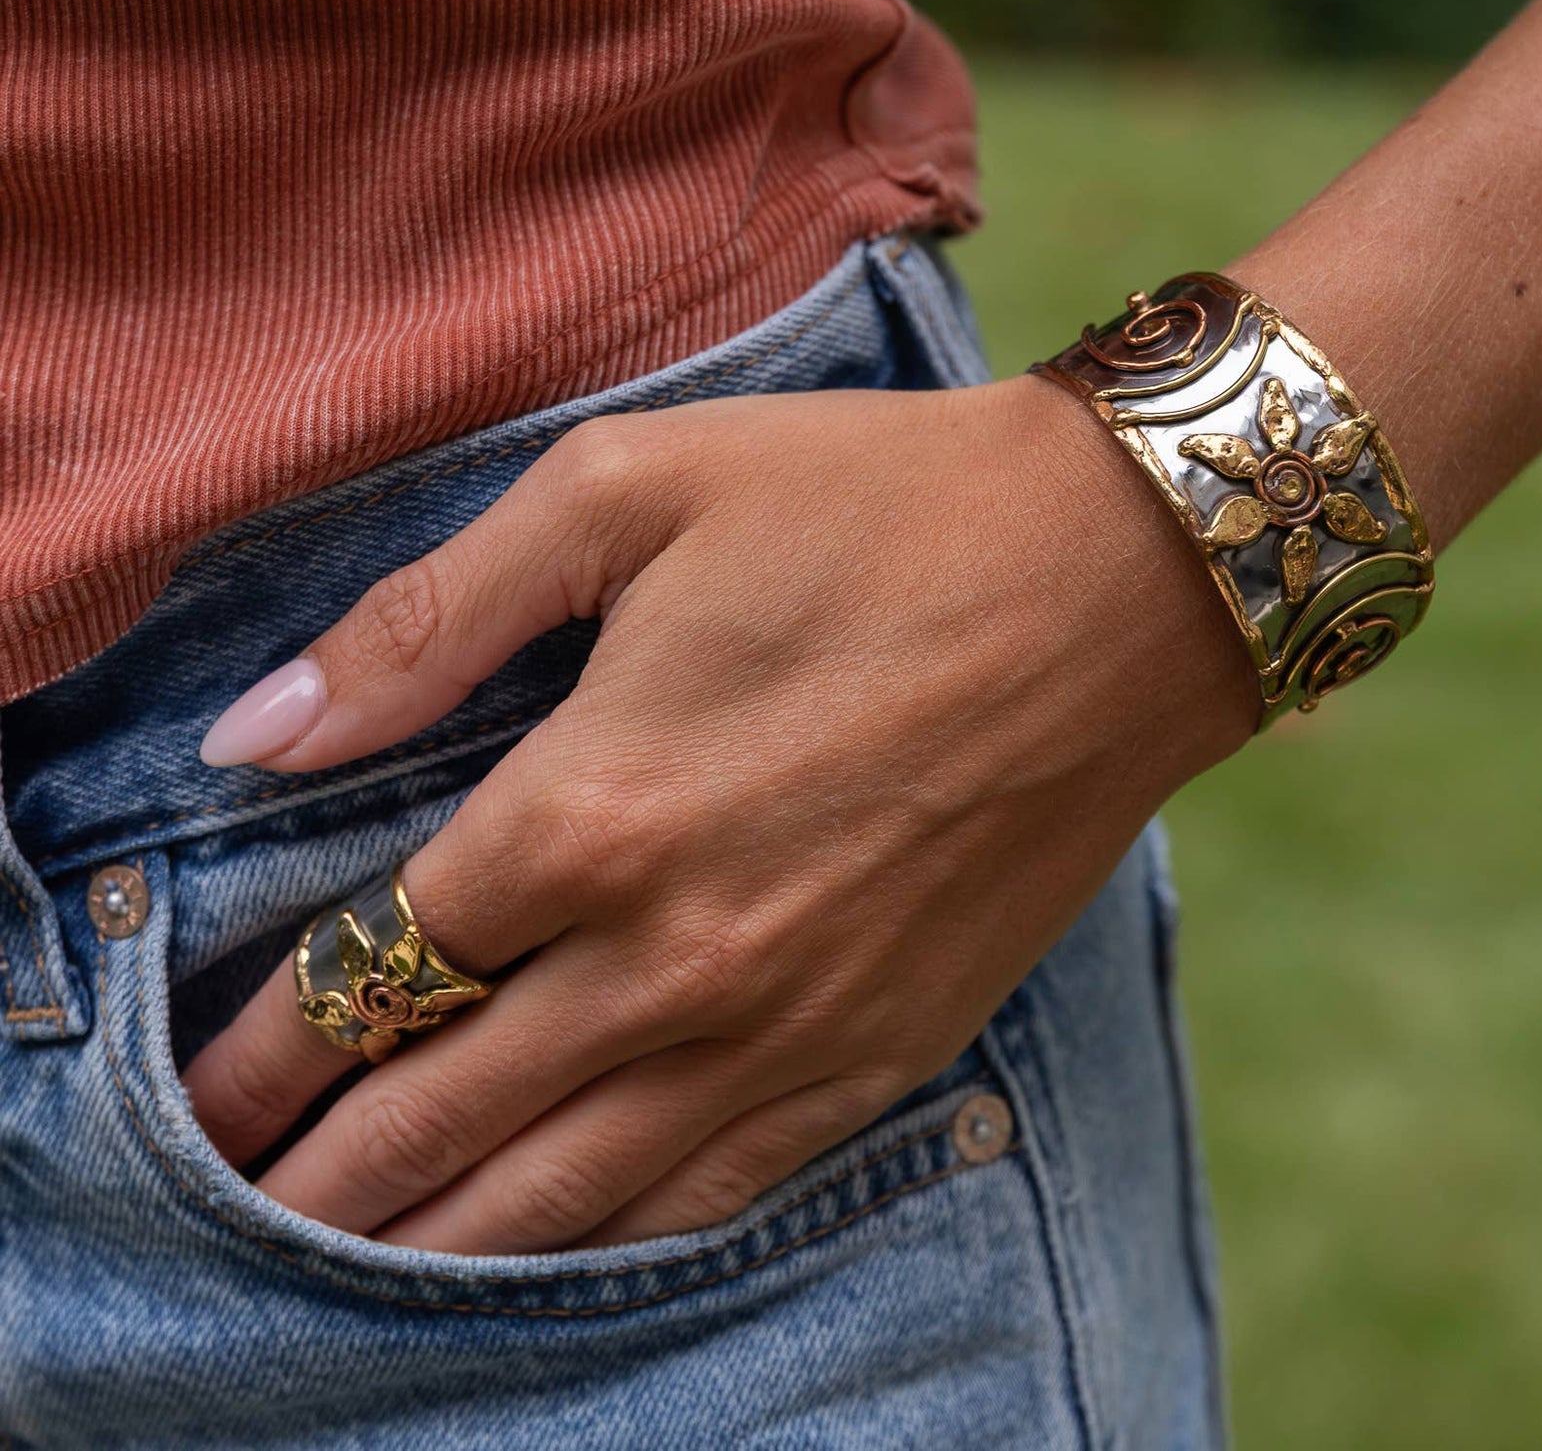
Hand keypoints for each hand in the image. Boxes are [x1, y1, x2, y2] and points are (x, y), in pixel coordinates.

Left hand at [183, 373, 1255, 1253]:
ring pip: (562, 1194)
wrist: (1122, 574)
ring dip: (431, 1240)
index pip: (370, 972)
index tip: (196, 1093)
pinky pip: (712, 1200)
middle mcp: (674, 956)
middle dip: (313, 1175)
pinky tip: (544, 1259)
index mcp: (590, 809)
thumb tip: (249, 732)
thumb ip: (427, 619)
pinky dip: (603, 1243)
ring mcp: (787, 1026)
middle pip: (440, 1114)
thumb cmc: (872, 506)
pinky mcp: (883, 1052)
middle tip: (227, 1211)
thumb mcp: (630, 490)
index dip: (260, 1048)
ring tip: (338, 1274)